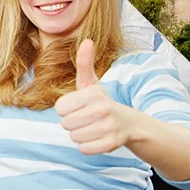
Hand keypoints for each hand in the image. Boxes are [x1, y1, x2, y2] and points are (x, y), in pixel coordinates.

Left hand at [55, 40, 141, 154]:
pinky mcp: (112, 143)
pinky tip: (98, 137)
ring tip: (93, 127)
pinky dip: (89, 146)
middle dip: (73, 123)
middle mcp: (103, 109)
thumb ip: (85, 63)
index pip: (60, 108)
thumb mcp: (91, 83)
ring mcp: (108, 127)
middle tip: (86, 118)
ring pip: (74, 137)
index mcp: (93, 94)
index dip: (67, 109)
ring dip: (80, 134)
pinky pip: (85, 149)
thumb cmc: (101, 101)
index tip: (79, 107)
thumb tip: (87, 41)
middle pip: (66, 124)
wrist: (129, 123)